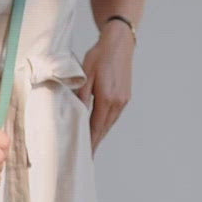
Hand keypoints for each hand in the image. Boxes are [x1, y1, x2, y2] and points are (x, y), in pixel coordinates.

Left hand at [76, 20, 134, 155]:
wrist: (119, 42)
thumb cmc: (99, 55)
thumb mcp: (85, 74)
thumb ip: (81, 96)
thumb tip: (76, 115)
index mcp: (107, 99)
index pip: (95, 128)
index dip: (89, 143)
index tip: (84, 157)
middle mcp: (117, 103)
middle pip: (103, 129)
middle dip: (94, 144)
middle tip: (85, 159)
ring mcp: (123, 100)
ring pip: (109, 124)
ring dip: (100, 136)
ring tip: (91, 148)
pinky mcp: (125, 97)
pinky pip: (113, 116)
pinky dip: (105, 125)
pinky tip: (99, 130)